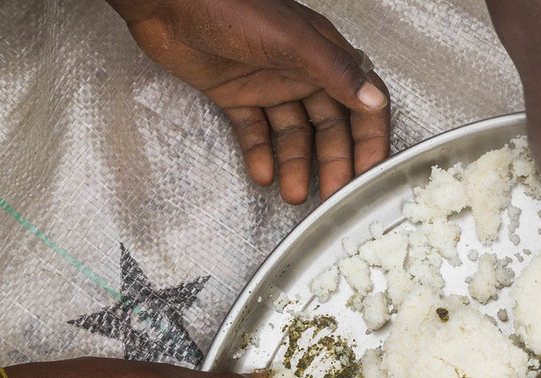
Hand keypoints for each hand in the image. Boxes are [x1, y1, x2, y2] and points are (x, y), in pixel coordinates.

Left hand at [108, 0, 389, 202]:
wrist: (167, 1)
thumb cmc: (228, 5)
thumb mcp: (290, 39)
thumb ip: (333, 71)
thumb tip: (374, 100)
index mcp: (322, 53)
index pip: (359, 102)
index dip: (369, 139)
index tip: (369, 173)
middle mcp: (300, 70)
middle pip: (329, 126)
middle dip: (333, 162)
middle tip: (331, 194)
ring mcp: (266, 83)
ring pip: (292, 134)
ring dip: (295, 165)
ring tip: (292, 193)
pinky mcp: (235, 93)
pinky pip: (255, 131)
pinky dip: (259, 154)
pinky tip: (262, 174)